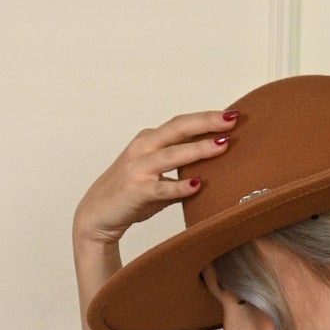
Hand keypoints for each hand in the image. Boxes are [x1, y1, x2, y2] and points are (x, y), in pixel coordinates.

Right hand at [73, 108, 236, 244]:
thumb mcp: (157, 178)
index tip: (231, 115)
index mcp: (149, 140)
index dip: (205, 118)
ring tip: (222, 146)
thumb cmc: (131, 195)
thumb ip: (180, 173)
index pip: (181, 124)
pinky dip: (180, 186)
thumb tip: (212, 174)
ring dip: (198, 149)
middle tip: (231, 119)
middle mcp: (144, 147)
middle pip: (178, 128)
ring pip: (172, 154)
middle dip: (205, 122)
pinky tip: (197, 185)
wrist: (98, 214)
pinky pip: (162, 188)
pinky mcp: (136, 190)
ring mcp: (139, 168)